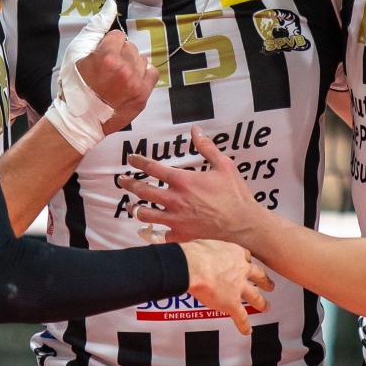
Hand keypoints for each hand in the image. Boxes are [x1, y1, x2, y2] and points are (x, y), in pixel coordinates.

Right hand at [75, 22, 157, 133]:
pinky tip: (131, 81)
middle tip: (107, 70)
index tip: (99, 58)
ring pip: (140, 59)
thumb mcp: (77, 51)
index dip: (107, 46)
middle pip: (130, 47)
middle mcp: (124, 69)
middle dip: (119, 54)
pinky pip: (152, 73)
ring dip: (131, 65)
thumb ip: (97, 26)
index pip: (117, 36)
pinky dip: (143, 74)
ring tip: (117, 78)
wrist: (78, 119)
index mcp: (107, 57)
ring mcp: (135, 84)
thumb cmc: (74, 84)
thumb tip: (112, 4)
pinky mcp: (142, 96)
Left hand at [116, 127, 265, 244]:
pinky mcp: (180, 235)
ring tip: (130, 205)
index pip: (152, 168)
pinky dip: (150, 233)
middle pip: (142, 191)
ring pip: (145, 214)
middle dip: (129, 184)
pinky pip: (158, 236)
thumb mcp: (224, 164)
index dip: (138, 162)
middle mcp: (174, 200)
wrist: (243, 222)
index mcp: (183, 181)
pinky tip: (145, 230)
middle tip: (122, 181)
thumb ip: (206, 147)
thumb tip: (195, 130)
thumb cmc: (235, 193)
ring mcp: (176, 220)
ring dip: (135, 208)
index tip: (131, 159)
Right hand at [179, 239, 273, 333]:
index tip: (248, 264)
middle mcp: (241, 270)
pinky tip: (247, 331)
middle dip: (264, 281)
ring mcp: (238, 287)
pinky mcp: (231, 303)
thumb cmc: (195, 253)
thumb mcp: (205, 245)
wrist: (194, 266)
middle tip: (270, 286)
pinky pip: (241, 316)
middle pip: (258, 275)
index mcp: (234, 253)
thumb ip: (208, 251)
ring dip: (261, 302)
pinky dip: (244, 325)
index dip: (247, 262)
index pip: (246, 257)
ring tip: (266, 307)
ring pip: (255, 296)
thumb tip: (199, 252)